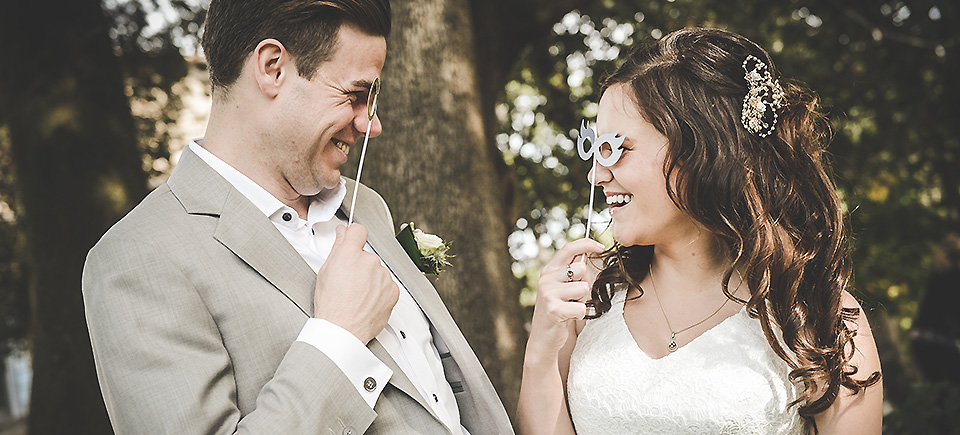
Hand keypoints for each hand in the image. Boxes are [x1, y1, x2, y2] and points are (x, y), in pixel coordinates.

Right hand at [314, 224, 398, 343]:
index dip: (354, 236)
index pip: (358, 230)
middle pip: (367, 255)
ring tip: (357, 295)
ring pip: (377, 271)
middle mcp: (370, 262)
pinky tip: (367, 301)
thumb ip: (337, 248)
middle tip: (349, 282)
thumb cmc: (332, 305)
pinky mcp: (393, 290)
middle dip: (360, 265)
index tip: (353, 241)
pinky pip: (387, 285)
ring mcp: (383, 276)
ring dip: (371, 279)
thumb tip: (342, 233)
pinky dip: (379, 291)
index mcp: (350, 254)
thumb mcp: (326, 272)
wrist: (343, 329)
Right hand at [526, 238, 604, 360]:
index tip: (601, 246)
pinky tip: (568, 318)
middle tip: (573, 297)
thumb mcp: (562, 287)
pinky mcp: (554, 309)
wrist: (543, 338)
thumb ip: (571, 271)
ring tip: (569, 307)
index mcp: (549, 270)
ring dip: (581, 300)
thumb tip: (586, 253)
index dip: (586, 244)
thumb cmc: (558, 310)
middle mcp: (546, 279)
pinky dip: (579, 314)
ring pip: (583, 288)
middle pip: (581, 268)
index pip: (568, 249)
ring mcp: (548, 293)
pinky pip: (581, 307)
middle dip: (583, 284)